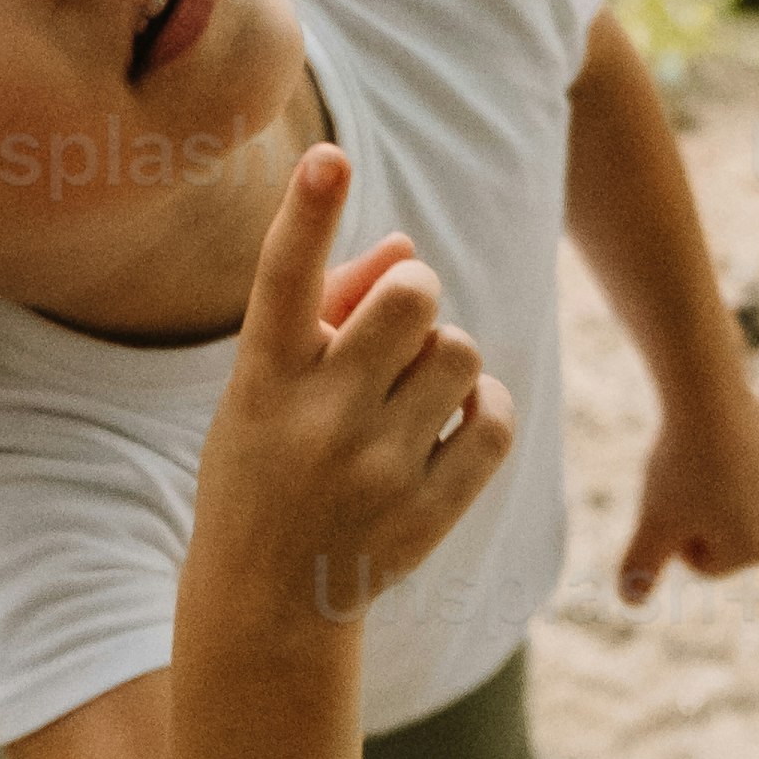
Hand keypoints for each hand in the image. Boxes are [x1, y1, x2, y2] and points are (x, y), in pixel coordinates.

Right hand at [191, 148, 515, 641]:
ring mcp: (374, 470)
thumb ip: (330, 306)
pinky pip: (496, 420)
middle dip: (418, 294)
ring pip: (463, 352)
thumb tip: (410, 245)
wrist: (266, 602)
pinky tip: (456, 421)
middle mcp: (317, 419)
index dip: (306, 212)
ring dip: (448, 357)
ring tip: (415, 390)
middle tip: (399, 327)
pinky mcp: (426, 513)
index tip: (329, 156)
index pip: (284, 279)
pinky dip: (486, 408)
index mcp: (263, 378)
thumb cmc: (265, 464)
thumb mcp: (267, 388)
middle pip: (414, 297)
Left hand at [617, 364, 758, 601]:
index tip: (670, 507)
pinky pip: (747, 455)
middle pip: (722, 530)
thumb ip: (642, 568)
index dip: (675, 537)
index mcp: (756, 549)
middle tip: (682, 480)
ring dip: (716, 483)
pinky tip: (716, 431)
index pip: (703, 563)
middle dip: (699, 512)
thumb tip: (631, 600)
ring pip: (737, 493)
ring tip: (698, 458)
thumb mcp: (653, 525)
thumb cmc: (682, 469)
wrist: (709, 399)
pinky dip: (728, 449)